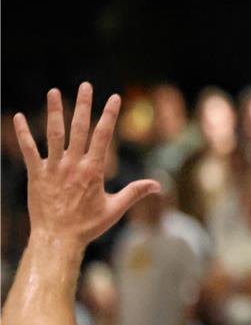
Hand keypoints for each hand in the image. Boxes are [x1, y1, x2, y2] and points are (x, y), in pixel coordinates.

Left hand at [14, 84, 159, 246]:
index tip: (114, 98)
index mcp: (93, 170)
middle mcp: (73, 164)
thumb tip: (158, 185)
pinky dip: (23, 133)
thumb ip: (135, 192)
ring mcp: (53, 168)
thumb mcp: (115, 209)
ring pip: (54, 134)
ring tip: (54, 92)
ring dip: (54, 111)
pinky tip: (18, 117)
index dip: (109, 115)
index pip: (103, 136)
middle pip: (79, 128)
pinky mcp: (36, 174)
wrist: (59, 238)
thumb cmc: (88, 226)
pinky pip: (29, 150)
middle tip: (86, 86)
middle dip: (84, 105)